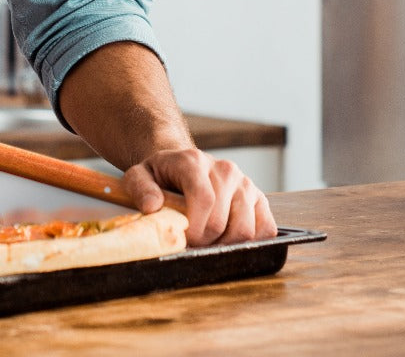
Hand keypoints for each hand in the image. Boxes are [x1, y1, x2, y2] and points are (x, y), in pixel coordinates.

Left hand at [122, 147, 276, 245]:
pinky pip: (266, 228)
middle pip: (222, 221)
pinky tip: (229, 238)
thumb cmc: (160, 177)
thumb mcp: (138, 177)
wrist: (181, 168)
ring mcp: (245, 183)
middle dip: (204, 241)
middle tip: (191, 242)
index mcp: (194, 161)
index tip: (183, 239)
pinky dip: (250, 242)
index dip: (194, 229)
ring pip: (246, 229)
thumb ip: (140, 188)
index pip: (204, 200)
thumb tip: (153, 206)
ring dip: (225, 244)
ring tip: (208, 240)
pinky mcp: (259, 198)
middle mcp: (224, 169)